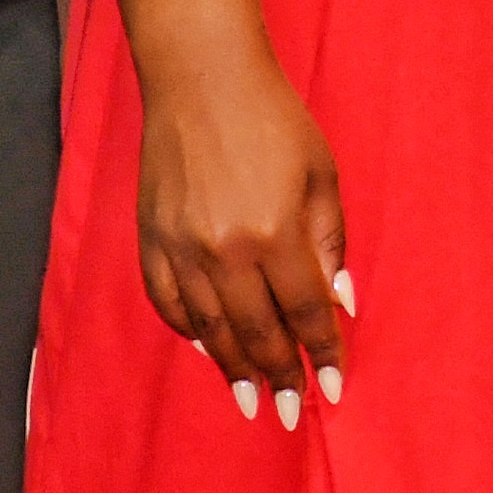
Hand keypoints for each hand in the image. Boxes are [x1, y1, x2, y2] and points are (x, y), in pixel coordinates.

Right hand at [137, 45, 349, 426]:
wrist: (202, 82)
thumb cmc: (275, 121)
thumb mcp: (321, 174)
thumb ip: (330, 241)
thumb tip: (341, 301)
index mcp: (275, 232)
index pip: (305, 312)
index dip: (323, 351)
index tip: (336, 384)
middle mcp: (224, 251)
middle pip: (256, 333)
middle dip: (279, 377)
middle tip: (295, 410)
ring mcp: (181, 250)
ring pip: (209, 330)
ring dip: (233, 369)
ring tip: (253, 399)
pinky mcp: (151, 243)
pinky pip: (169, 306)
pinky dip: (190, 334)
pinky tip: (208, 351)